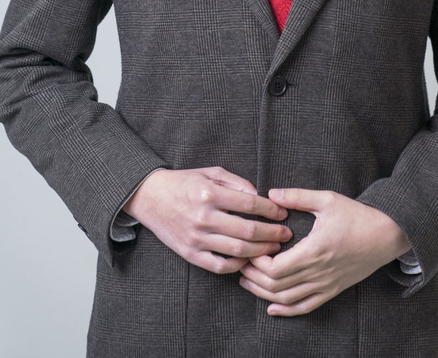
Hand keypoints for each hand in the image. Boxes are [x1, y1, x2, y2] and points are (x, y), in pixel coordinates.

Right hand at [123, 167, 291, 273]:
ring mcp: (196, 238)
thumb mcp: (209, 171)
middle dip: (272, 233)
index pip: (250, 203)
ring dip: (261, 250)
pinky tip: (249, 259)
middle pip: (248, 229)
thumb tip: (258, 196)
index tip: (282, 213)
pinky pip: (220, 265)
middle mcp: (203, 217)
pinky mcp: (190, 254)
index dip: (270, 210)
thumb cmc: (184, 182)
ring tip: (274, 248)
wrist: (151, 197)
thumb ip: (236, 182)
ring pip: (237, 250)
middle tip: (286, 234)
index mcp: (209, 193)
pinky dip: (238, 265)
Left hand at [239, 188, 409, 315]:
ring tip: (246, 282)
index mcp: (315, 250)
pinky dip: (287, 311)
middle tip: (240, 264)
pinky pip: (306, 307)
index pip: (276, 268)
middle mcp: (319, 272)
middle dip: (254, 277)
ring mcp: (326, 284)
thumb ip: (298, 196)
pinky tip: (272, 308)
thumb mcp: (327, 199)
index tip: (249, 249)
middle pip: (277, 286)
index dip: (258, 262)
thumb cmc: (357, 215)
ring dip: (264, 294)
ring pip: (288, 300)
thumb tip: (271, 194)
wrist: (387, 235)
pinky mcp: (332, 290)